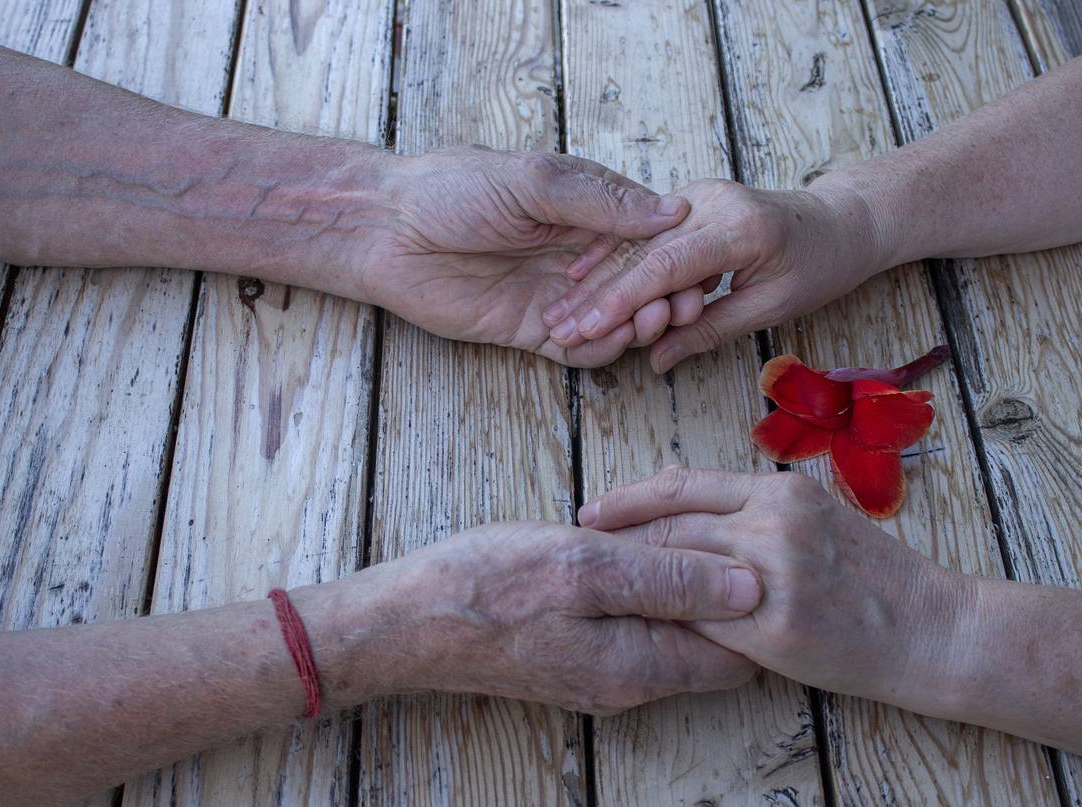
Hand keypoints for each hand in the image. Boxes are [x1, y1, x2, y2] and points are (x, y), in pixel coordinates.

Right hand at [326, 520, 760, 713]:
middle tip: (708, 529)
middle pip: (711, 648)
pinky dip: (643, 593)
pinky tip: (624, 552)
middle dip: (722, 594)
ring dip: (680, 588)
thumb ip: (670, 580)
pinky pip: (634, 630)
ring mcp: (600, 677)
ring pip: (672, 636)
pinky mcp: (575, 661)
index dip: (758, 605)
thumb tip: (753, 589)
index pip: (740, 657)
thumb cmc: (487, 586)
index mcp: (642, 667)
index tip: (750, 550)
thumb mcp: (584, 566)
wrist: (405, 622)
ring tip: (664, 532)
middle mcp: (630, 686)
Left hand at [360, 145, 709, 366]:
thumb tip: (671, 211)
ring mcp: (555, 294)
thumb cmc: (450, 190)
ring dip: (633, 325)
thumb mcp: (532, 181)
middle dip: (660, 296)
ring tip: (643, 325)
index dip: (673, 255)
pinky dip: (599, 351)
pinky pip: (578, 350)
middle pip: (638, 282)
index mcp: (584, 207)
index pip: (647, 235)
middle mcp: (576, 252)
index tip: (695, 269)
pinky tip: (606, 343)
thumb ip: (598, 200)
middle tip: (675, 306)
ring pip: (614, 319)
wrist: (386, 233)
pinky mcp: (530, 330)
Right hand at [541, 178, 891, 371]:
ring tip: (559, 312)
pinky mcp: (689, 201)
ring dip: (594, 278)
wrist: (839, 222)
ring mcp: (698, 196)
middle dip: (595, 294)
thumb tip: (657, 361)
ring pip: (635, 241)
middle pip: (640, 252)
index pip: (664, 267)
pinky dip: (611, 256)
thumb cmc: (817, 268)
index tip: (586, 329)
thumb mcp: (770, 308)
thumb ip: (708, 330)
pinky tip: (577, 276)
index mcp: (738, 228)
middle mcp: (711, 202)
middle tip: (557, 328)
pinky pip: (644, 232)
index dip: (620, 301)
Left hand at [576, 467, 973, 714]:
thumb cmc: (874, 577)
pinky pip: (696, 624)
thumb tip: (687, 509)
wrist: (931, 628)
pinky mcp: (771, 629)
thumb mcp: (818, 519)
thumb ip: (757, 511)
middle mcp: (771, 523)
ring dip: (630, 583)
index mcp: (780, 491)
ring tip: (595, 591)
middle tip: (575, 554)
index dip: (628, 499)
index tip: (591, 513)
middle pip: (667, 527)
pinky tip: (637, 630)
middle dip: (615, 542)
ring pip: (672, 572)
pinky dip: (663, 624)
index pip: (682, 486)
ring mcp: (770, 576)